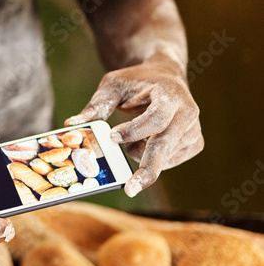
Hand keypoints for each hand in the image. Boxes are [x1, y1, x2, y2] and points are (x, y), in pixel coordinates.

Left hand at [65, 58, 202, 196]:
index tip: (112, 137)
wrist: (165, 77)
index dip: (135, 130)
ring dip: (140, 153)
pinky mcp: (194, 144)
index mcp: (171, 94)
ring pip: (163, 157)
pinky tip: (146, 140)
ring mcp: (194, 130)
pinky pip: (170, 161)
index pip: (156, 118)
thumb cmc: (136, 82)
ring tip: (130, 133)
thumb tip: (70, 125)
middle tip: (130, 189)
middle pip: (166, 146)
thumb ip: (96, 106)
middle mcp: (187, 113)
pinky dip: (152, 157)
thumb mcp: (113, 86)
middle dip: (147, 169)